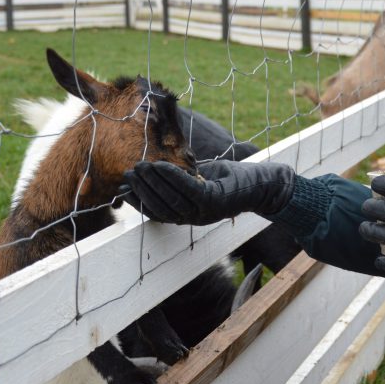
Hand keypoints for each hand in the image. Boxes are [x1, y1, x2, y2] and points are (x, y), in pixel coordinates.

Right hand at [121, 159, 294, 225]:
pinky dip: (173, 177)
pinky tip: (161, 165)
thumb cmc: (229, 178)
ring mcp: (206, 212)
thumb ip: (177, 178)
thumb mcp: (199, 178)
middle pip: (162, 207)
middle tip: (129, 173)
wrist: (262, 183)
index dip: (139, 203)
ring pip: (172, 199)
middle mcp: (195, 218)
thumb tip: (152, 170)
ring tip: (141, 167)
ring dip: (154, 182)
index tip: (122, 190)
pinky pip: (189, 189)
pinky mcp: (215, 201)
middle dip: (142, 190)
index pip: (158, 213)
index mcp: (189, 215)